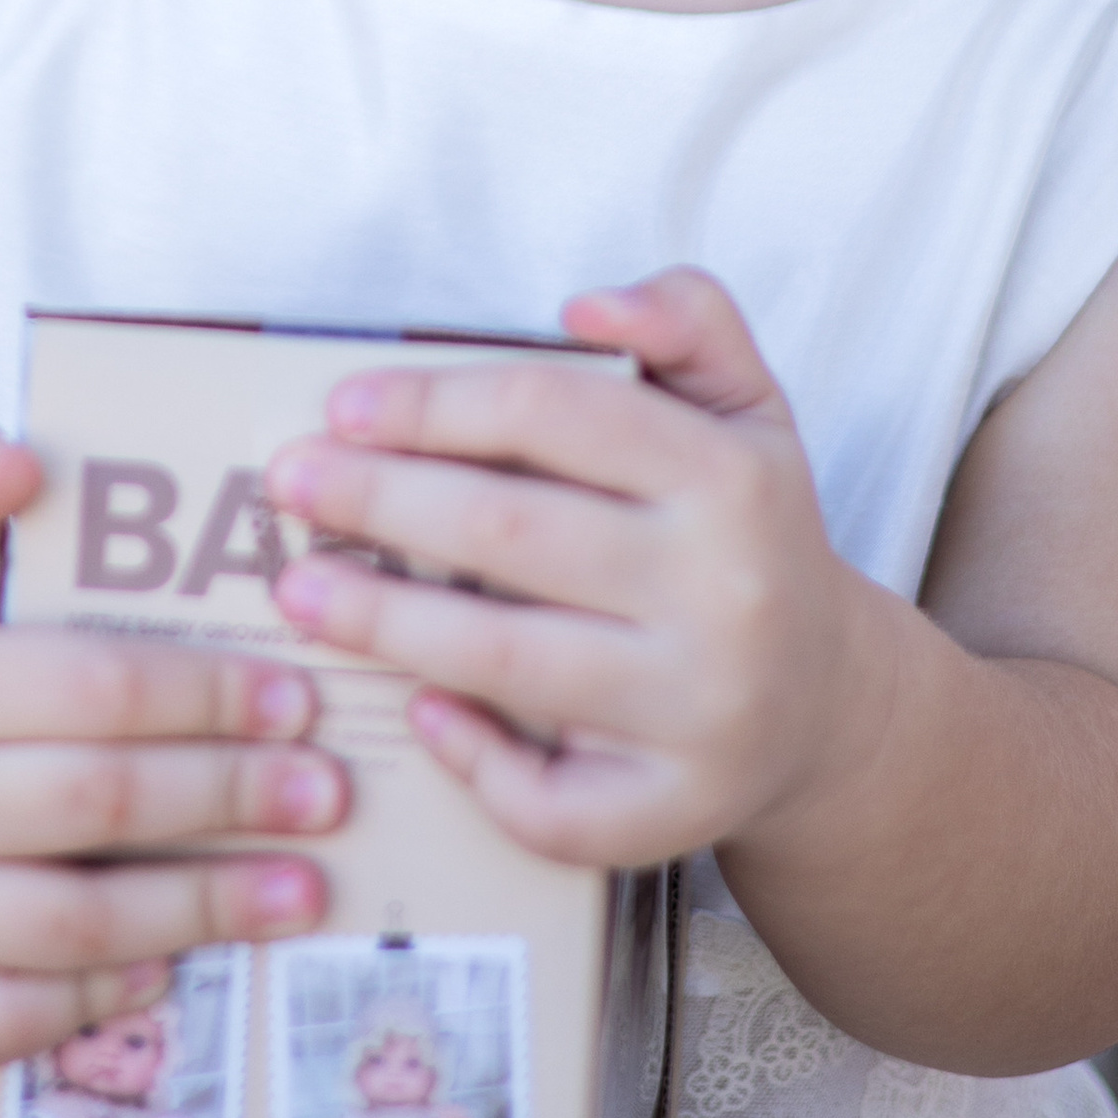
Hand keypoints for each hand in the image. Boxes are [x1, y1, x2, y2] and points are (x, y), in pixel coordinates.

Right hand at [0, 415, 346, 1062]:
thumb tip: (18, 450)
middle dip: (230, 797)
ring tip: (304, 888)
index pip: (90, 689)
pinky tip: (178, 966)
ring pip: (72, 923)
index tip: (299, 698)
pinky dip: (102, 997)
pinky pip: (16, 1016)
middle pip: (98, 804)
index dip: (205, 695)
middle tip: (329, 794)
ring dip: (203, 908)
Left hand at [262, 270, 884, 868]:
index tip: (343, 406)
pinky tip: (418, 708)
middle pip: (509, 533)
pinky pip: (549, 799)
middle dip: (377, 504)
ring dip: (384, 623)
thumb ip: (688, 319)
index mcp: (731, 479)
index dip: (435, 405)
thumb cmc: (749, 535)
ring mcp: (700, 711)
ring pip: (507, 662)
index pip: (554, 413)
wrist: (830, 703)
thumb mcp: (746, 409)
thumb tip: (586, 306)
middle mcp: (724, 593)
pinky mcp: (676, 811)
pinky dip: (474, 759)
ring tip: (300, 590)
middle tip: (288, 485)